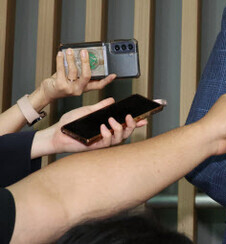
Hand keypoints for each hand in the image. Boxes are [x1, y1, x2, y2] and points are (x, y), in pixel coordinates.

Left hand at [31, 98, 147, 157]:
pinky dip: (107, 134)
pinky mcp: (95, 146)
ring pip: (120, 138)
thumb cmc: (70, 123)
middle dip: (132, 125)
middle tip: (130, 117)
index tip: (146, 117)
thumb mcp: (88, 111)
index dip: (137, 122)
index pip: (125, 124)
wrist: (56, 133)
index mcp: (108, 125)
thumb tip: (112, 101)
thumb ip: (101, 107)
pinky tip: (103, 127)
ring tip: (113, 120)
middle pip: (127, 132)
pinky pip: (107, 142)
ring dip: (119, 129)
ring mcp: (102, 141)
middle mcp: (108, 134)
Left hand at [40, 49, 115, 101]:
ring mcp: (69, 88)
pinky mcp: (60, 86)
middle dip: (86, 62)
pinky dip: (60, 60)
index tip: (113, 75)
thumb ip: (78, 71)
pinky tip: (60, 55)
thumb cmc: (60, 84)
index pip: (98, 85)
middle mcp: (78, 89)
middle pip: (86, 75)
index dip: (107, 80)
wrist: (47, 93)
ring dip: (71, 58)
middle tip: (84, 52)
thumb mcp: (72, 79)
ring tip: (69, 51)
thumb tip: (82, 56)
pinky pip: (61, 69)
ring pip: (73, 70)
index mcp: (84, 87)